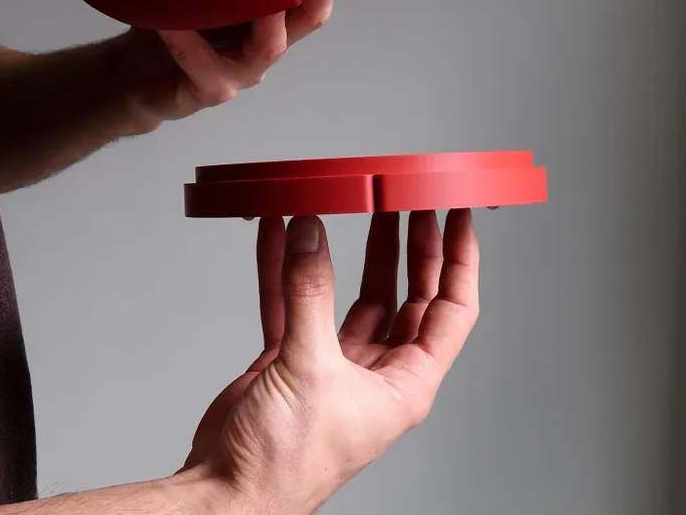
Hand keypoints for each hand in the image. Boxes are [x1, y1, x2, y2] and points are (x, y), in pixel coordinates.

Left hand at [119, 0, 333, 131]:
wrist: (138, 79)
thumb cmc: (170, 27)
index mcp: (269, 19)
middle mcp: (264, 45)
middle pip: (310, 17)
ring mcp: (242, 71)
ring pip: (269, 46)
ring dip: (263, 13)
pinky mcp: (211, 90)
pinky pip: (204, 63)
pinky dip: (186, 39)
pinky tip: (167, 21)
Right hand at [182, 210, 479, 514]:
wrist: (226, 492)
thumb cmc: (284, 463)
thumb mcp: (308, 369)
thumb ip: (309, 293)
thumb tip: (312, 232)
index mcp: (404, 384)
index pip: (451, 310)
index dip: (459, 259)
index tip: (457, 215)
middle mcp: (376, 371)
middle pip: (405, 294)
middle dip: (409, 245)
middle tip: (408, 200)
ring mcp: (332, 363)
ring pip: (352, 292)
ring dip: (351, 248)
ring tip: (355, 203)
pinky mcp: (291, 359)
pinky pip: (293, 299)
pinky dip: (286, 266)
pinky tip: (282, 232)